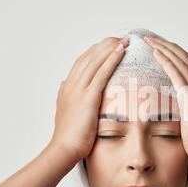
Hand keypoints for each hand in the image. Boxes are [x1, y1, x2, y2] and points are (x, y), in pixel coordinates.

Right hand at [49, 37, 128, 162]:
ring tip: (123, 40)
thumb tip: (64, 84)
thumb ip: (66, 97)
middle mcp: (71, 84)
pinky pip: (102, 73)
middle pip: (89, 57)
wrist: (64, 148)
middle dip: (104, 45)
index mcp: (67, 87)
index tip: (107, 45)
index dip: (95, 52)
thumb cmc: (68, 135)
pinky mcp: (88, 97)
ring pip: (95, 61)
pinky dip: (112, 59)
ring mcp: (78, 89)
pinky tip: (121, 51)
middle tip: (118, 37)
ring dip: (110, 47)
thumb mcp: (65, 111)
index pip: (82, 63)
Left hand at [143, 36, 187, 165]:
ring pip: (180, 61)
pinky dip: (166, 60)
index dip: (175, 53)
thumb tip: (175, 106)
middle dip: (167, 45)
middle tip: (151, 38)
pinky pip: (176, 73)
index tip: (161, 46)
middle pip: (184, 57)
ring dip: (164, 48)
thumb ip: (186, 108)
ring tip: (149, 40)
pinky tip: (155, 53)